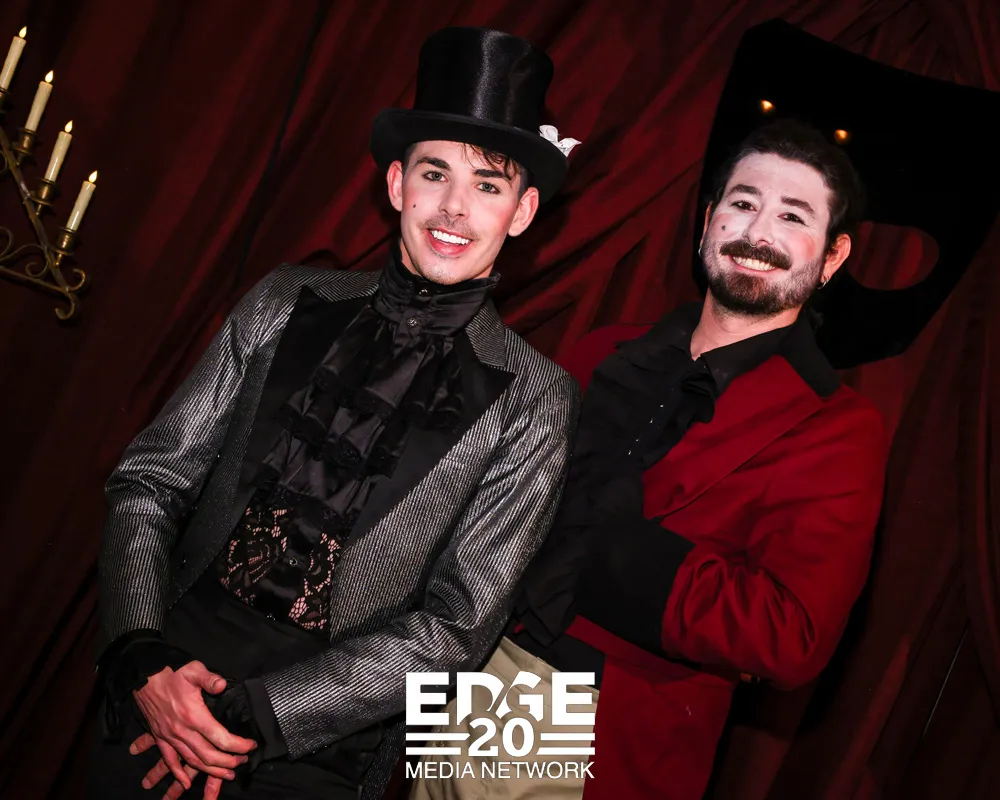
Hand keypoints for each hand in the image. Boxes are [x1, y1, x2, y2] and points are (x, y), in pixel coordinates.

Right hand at [133, 661, 256, 788]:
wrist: (144, 676)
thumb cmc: (172, 672)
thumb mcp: (194, 670)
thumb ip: (210, 679)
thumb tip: (222, 685)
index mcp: (194, 715)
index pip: (220, 738)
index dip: (238, 745)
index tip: (251, 746)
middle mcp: (182, 731)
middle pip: (208, 755)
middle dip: (229, 762)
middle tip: (243, 761)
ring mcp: (169, 736)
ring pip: (192, 761)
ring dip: (211, 771)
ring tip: (227, 774)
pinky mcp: (160, 737)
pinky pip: (169, 760)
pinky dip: (178, 774)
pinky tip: (186, 784)